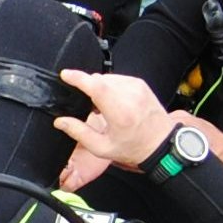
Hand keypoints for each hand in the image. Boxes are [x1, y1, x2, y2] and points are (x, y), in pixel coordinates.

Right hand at [51, 69, 174, 172]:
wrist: (162, 144)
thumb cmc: (134, 148)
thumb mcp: (102, 147)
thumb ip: (79, 132)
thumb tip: (61, 121)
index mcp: (119, 112)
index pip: (95, 86)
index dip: (78, 78)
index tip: (65, 74)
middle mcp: (130, 96)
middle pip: (99, 80)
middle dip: (88, 87)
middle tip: (89, 106)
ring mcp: (137, 88)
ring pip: (108, 78)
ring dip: (100, 87)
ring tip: (103, 107)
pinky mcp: (141, 84)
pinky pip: (118, 79)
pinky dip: (111, 87)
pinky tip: (113, 102)